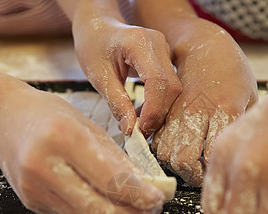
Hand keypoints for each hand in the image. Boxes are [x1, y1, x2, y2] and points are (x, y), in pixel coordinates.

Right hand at [0, 82, 165, 213]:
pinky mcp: (31, 202)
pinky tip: (110, 205)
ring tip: (138, 210)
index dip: (140, 195)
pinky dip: (97, 213)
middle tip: (153, 209)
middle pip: (99, 210)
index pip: (110, 179)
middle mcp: (44, 167)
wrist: (4, 118)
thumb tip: (146, 184)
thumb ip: (116, 158)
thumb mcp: (88, 126)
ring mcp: (33, 189)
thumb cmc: (49, 115)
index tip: (161, 198)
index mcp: (63, 138)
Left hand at [72, 16, 180, 135]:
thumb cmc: (93, 46)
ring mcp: (165, 49)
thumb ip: (116, 102)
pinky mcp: (166, 58)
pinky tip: (143, 112)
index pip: (157, 80)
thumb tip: (130, 129)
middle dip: (158, 113)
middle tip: (139, 132)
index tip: (141, 129)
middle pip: (171, 86)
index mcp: (139, 42)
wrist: (97, 27)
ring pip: (173, 88)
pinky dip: (159, 103)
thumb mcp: (98, 76)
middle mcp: (158, 43)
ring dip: (159, 110)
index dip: (153, 109)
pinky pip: (169, 85)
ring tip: (138, 123)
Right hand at [151, 23, 256, 185]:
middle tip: (200, 174)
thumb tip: (240, 158)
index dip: (214, 174)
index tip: (219, 174)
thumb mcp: (251, 97)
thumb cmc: (232, 71)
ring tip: (189, 161)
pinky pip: (156, 138)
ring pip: (164, 152)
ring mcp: (177, 111)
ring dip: (175, 163)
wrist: (203, 45)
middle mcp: (197, 113)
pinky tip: (178, 146)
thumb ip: (245, 128)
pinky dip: (163, 148)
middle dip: (191, 176)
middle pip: (182, 161)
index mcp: (225, 110)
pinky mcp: (164, 110)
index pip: (212, 157)